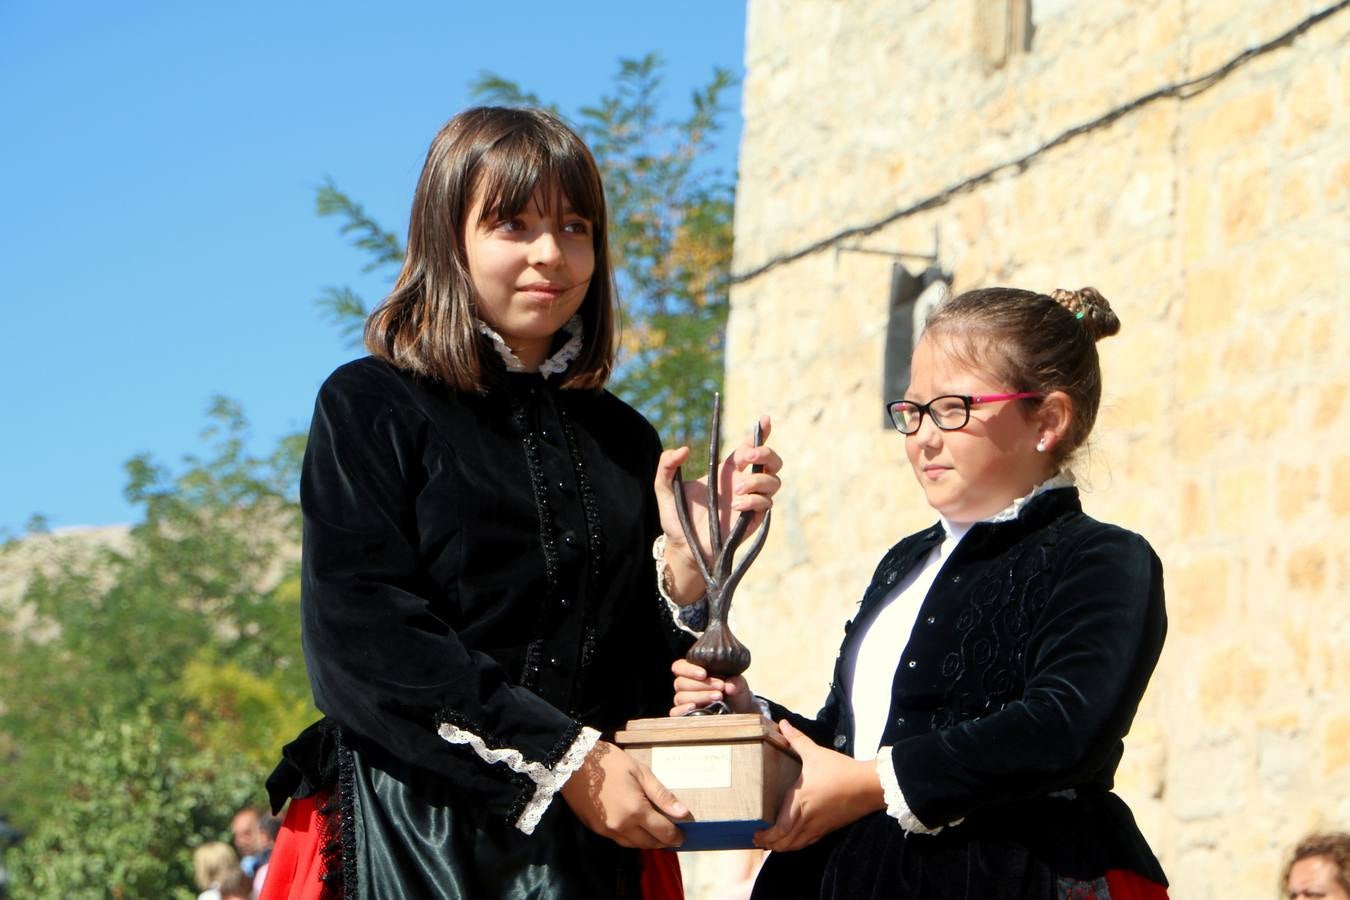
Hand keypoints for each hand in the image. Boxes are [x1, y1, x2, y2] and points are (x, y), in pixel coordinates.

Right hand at [561, 740, 689, 848]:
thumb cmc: (610, 763)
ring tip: (655, 832)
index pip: (662, 832)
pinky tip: (635, 828)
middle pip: (648, 843)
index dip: (676, 836)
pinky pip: (618, 840)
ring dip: (646, 842)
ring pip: (633, 845)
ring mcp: (607, 830)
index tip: (683, 834)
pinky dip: (630, 838)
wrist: (573, 763)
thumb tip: (683, 813)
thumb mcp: (640, 772)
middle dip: (662, 841)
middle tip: (672, 834)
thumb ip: (662, 795)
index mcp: (636, 811)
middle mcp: (622, 826)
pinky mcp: (595, 829)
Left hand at [654, 416, 782, 602]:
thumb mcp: (663, 487)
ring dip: (758, 479)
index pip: (750, 448)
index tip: (764, 420)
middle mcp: (743, 484)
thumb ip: (666, 465)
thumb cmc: (676, 517)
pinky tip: (736, 507)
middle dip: (766, 453)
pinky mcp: (754, 520)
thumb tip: (683, 449)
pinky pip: (766, 504)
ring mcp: (751, 502)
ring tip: (737, 489)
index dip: (761, 433)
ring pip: (774, 481)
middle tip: (746, 456)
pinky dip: (754, 501)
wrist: (682, 546)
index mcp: (727, 472)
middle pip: (772, 461)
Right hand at [670, 658, 754, 715]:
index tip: (704, 674)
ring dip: (699, 696)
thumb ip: (736, 682)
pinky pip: (675, 712)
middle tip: (720, 687)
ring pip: (681, 697)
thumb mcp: (739, 684)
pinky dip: (683, 709)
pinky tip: (694, 707)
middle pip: (681, 682)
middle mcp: (685, 685)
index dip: (689, 669)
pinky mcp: (685, 715)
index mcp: (692, 672)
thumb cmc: (734, 692)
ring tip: (718, 697)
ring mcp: (684, 701)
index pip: (679, 667)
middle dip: (702, 685)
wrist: (740, 709)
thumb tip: (729, 686)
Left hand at [753, 721, 883, 851]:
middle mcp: (807, 819)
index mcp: (799, 803)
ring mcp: (819, 827)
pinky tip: (793, 839)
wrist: (869, 786)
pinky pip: (809, 842)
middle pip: (784, 843)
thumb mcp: (815, 753)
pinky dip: (797, 844)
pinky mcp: (829, 828)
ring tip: (771, 842)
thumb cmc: (840, 770)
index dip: (765, 835)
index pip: (778, 830)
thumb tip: (783, 723)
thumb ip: (797, 739)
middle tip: (757, 838)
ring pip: (796, 846)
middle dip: (769, 844)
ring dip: (782, 846)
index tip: (754, 831)